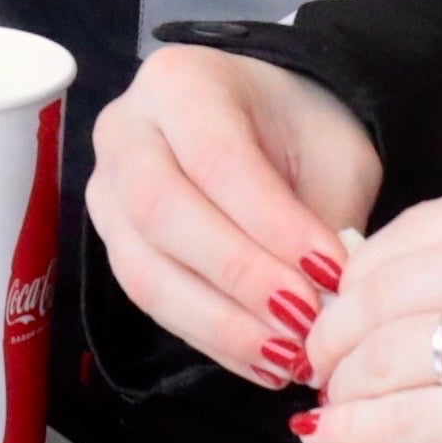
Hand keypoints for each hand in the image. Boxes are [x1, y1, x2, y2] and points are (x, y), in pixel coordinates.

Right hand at [89, 46, 381, 381]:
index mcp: (180, 83)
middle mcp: (126, 131)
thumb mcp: (334, 155)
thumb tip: (329, 303)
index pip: (218, 160)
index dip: (272, 225)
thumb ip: (327, 219)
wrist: (265, 122)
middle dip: (239, 277)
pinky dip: (211, 338)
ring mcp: (107, 190)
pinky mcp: (114, 243)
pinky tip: (261, 360)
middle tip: (303, 321)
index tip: (329, 272)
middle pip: (161, 212)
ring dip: (221, 323)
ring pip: (144, 269)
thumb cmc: (299, 130)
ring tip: (287, 356)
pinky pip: (150, 300)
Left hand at [288, 170, 441, 442]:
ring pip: (390, 352)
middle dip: (337, 330)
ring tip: (332, 396)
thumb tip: (368, 278)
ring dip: (345, 381)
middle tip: (320, 356)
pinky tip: (329, 432)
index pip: (420, 227)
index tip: (337, 299)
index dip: (361, 271)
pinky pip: (407, 416)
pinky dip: (355, 428)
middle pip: (390, 289)